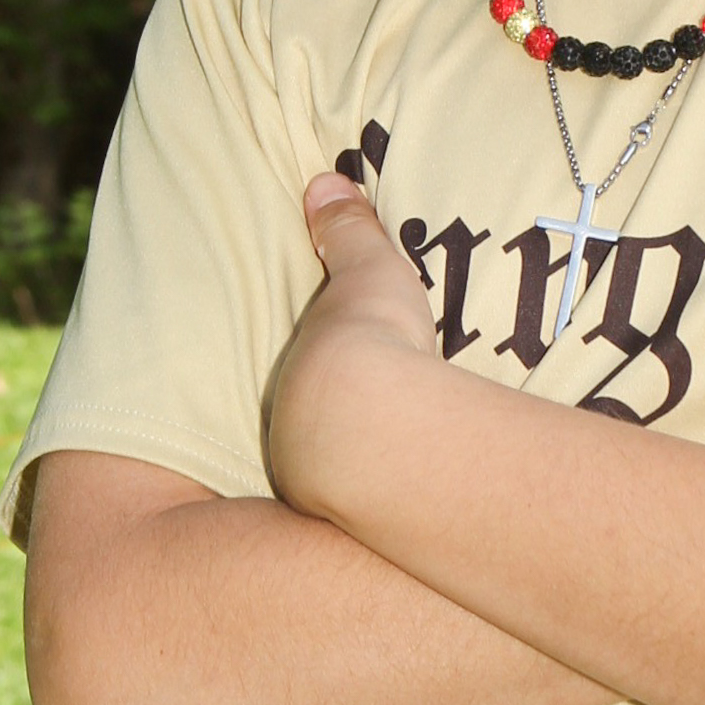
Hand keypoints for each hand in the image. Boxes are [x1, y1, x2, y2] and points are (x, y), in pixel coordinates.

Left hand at [268, 174, 439, 516]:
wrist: (383, 434)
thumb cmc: (371, 348)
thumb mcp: (367, 274)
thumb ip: (348, 231)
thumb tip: (322, 179)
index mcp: (296, 377)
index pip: (298, 375)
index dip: (318, 374)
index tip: (337, 378)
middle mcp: (293, 435)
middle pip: (304, 430)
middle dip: (325, 431)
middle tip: (359, 429)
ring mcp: (317, 486)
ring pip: (329, 476)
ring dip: (353, 472)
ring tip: (388, 471)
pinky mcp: (354, 524)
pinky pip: (365, 508)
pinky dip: (384, 502)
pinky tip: (412, 503)